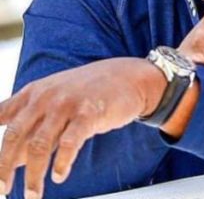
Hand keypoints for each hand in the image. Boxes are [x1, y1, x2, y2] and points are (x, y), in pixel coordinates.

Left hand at [0, 58, 164, 198]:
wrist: (129, 76)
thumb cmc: (90, 92)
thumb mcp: (55, 103)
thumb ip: (33, 128)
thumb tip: (11, 162)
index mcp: (33, 93)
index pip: (0, 117)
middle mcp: (46, 98)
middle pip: (15, 136)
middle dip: (4, 167)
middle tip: (2, 189)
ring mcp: (67, 104)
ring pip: (40, 145)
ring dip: (34, 175)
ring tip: (33, 195)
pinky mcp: (89, 113)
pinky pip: (70, 142)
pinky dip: (62, 163)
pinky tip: (59, 176)